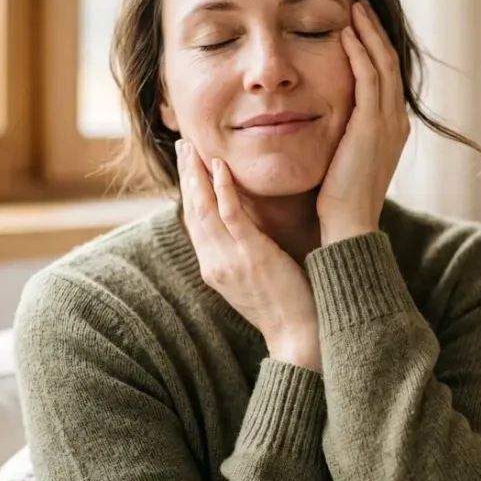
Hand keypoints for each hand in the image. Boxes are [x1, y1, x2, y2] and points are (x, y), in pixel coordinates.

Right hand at [177, 139, 320, 369]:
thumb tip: (251, 232)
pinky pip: (230, 215)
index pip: (195, 222)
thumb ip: (246, 254)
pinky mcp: (250, 255)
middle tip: (182, 144)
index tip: (186, 165)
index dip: (189, 191)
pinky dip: (222, 189)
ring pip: (204, 209)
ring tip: (192, 147)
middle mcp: (214, 262)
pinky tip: (218, 167)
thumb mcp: (257, 277)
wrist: (299, 336)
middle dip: (185, 175)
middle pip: (192, 210)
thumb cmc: (287, 307)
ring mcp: (229, 259)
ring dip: (196, 174)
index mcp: (214, 267)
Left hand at [316, 0, 409, 244]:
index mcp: (391, 127)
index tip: (357, 24)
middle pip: (389, 61)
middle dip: (374, 30)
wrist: (348, 225)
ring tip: (353, 7)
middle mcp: (396, 120)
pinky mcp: (371, 125)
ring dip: (367, 32)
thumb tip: (323, 119)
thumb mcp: (344, 159)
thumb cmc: (338, 200)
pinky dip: (359, 52)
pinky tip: (344, 33)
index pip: (385, 75)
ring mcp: (388, 122)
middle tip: (359, 3)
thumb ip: (343, 134)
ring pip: (382, 63)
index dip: (374, 46)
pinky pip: (368, 77)